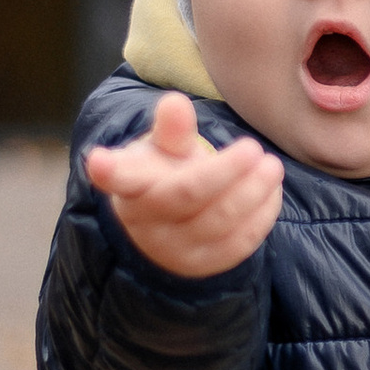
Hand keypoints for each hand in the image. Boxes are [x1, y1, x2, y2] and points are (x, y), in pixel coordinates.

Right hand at [86, 87, 282, 276]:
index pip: (118, 177)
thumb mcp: (163, 149)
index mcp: (130, 188)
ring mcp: (175, 250)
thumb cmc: (164, 175)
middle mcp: (146, 223)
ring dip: (251, 193)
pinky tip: (271, 191)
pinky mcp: (204, 266)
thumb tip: (175, 103)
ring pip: (218, 223)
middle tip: (253, 147)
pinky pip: (237, 244)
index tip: (97, 160)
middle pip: (186, 195)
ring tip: (272, 166)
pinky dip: (260, 216)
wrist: (170, 226)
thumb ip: (171, 129)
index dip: (108, 170)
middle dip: (224, 171)